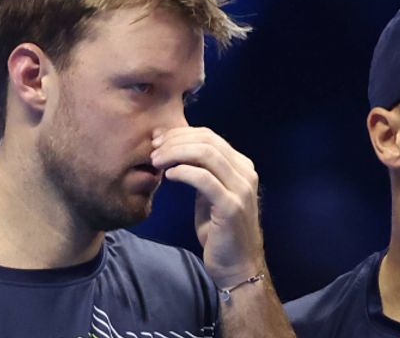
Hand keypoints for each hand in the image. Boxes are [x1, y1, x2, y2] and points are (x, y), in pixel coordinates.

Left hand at [151, 127, 263, 287]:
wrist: (237, 265)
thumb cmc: (220, 231)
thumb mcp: (211, 195)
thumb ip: (202, 172)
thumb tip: (175, 149)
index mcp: (242, 166)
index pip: (209, 136)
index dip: (180, 133)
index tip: (157, 140)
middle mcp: (246, 173)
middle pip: (207, 141)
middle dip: (175, 141)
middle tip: (153, 150)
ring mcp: (241, 189)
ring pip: (206, 155)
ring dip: (176, 153)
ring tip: (156, 161)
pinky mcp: (231, 206)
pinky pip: (204, 179)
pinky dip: (184, 172)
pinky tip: (169, 176)